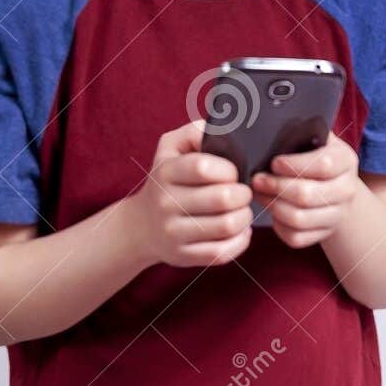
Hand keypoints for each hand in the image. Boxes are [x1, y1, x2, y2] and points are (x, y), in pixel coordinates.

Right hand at [125, 119, 252, 267]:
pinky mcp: (183, 256)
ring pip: (227, 226)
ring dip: (245, 216)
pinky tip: (238, 230)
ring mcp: (173, 232)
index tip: (234, 172)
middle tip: (243, 192)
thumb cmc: (167, 180)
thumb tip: (223, 129)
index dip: (229, 169)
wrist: (141, 226)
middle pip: (222, 198)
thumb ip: (195, 131)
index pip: (203, 167)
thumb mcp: (170, 147)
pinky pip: (222, 252)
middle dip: (243, 193)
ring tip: (242, 210)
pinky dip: (240, 240)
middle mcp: (166, 203)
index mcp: (166, 172)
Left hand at [251, 132, 361, 248]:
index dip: (294, 165)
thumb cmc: (318, 157)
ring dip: (272, 206)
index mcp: (346, 160)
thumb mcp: (318, 139)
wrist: (340, 189)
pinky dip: (279, 226)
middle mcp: (346, 190)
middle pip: (306, 195)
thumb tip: (271, 122)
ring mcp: (337, 215)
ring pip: (298, 218)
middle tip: (256, 179)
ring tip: (259, 193)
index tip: (273, 162)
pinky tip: (272, 212)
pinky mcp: (324, 234)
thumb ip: (301, 131)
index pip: (324, 165)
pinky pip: (296, 237)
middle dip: (275, 187)